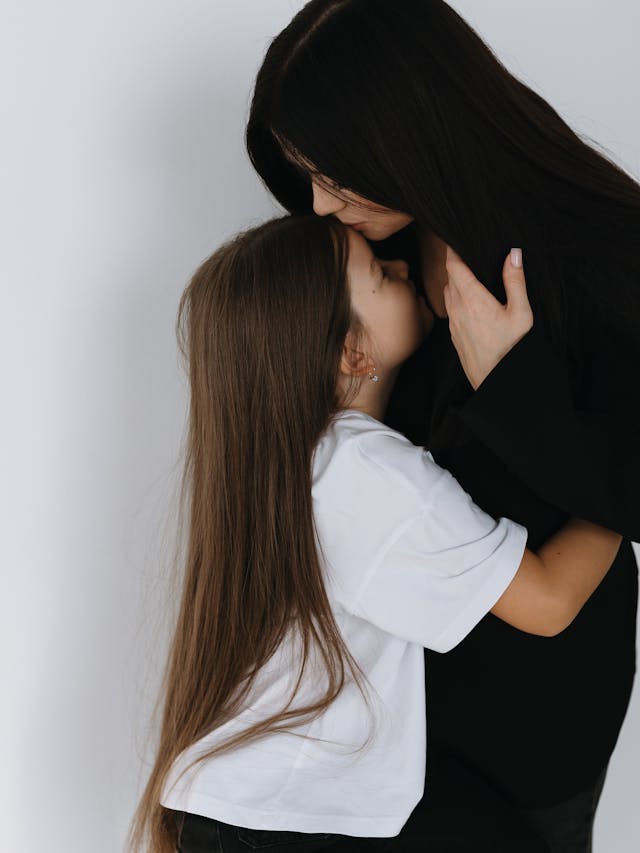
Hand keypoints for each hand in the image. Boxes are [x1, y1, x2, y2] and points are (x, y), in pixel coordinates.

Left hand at [444, 247, 533, 389]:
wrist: (497, 382)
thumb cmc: (513, 350)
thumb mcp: (521, 314)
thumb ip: (515, 282)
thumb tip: (513, 253)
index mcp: (473, 301)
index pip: (454, 267)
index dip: (452, 250)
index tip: (453, 238)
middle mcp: (458, 310)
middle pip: (449, 278)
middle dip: (455, 264)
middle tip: (464, 252)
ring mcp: (453, 324)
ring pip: (447, 294)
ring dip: (454, 282)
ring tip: (467, 273)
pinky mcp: (454, 335)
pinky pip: (450, 309)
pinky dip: (455, 298)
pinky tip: (468, 299)